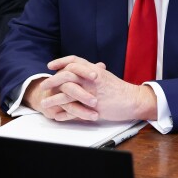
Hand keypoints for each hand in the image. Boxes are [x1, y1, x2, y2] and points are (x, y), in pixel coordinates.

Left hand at [25, 56, 157, 121]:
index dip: (61, 62)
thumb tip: (88, 69)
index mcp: (94, 70)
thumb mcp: (106, 76)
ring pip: (66, 93)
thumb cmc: (119, 89)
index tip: (50, 66)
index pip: (74, 61)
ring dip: (53, 99)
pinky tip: (57, 116)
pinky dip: (63, 113)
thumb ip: (95, 72)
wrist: (133, 100)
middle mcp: (91, 78)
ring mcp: (91, 92)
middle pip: (66, 75)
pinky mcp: (93, 106)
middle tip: (44, 85)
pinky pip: (73, 110)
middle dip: (52, 80)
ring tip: (45, 103)